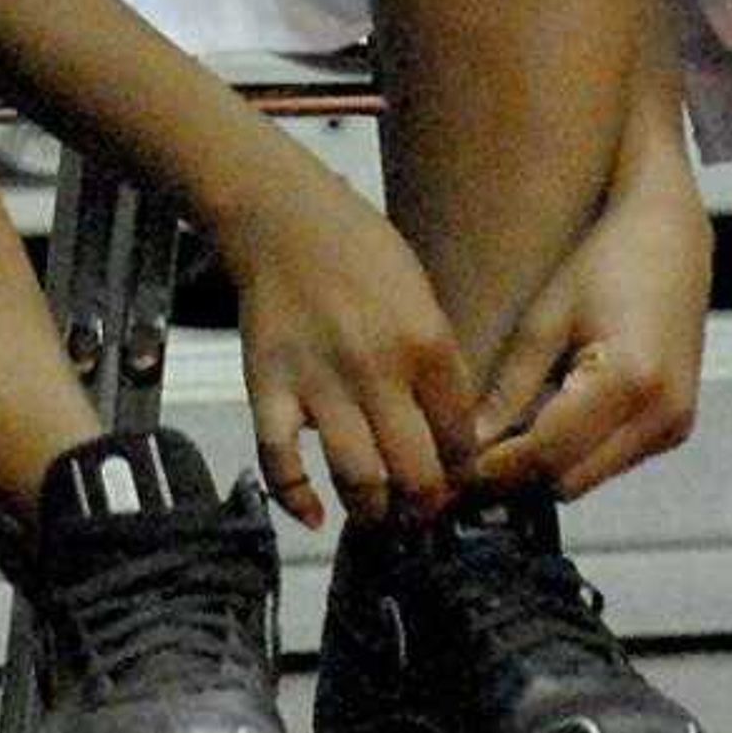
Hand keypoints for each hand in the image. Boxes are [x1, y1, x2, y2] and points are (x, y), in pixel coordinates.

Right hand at [211, 154, 475, 529]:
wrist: (282, 217)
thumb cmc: (359, 249)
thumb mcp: (422, 295)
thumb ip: (437, 362)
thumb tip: (450, 429)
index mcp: (427, 343)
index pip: (460, 436)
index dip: (463, 472)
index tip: (457, 482)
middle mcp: (378, 370)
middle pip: (416, 471)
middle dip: (425, 506)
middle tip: (421, 513)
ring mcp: (319, 382)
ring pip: (358, 478)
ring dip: (373, 511)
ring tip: (379, 515)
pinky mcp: (268, 387)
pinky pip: (280, 460)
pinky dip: (295, 498)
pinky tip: (313, 515)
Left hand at [468, 173, 709, 502]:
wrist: (669, 240)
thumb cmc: (604, 264)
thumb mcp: (545, 319)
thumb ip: (511, 387)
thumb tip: (470, 442)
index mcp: (630, 381)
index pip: (548, 452)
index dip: (495, 468)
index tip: (453, 469)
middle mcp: (661, 415)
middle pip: (569, 481)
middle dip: (518, 475)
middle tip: (470, 458)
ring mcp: (673, 427)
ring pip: (589, 480)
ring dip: (545, 469)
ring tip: (501, 440)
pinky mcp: (675, 430)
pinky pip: (610, 464)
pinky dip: (574, 456)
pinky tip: (545, 424)